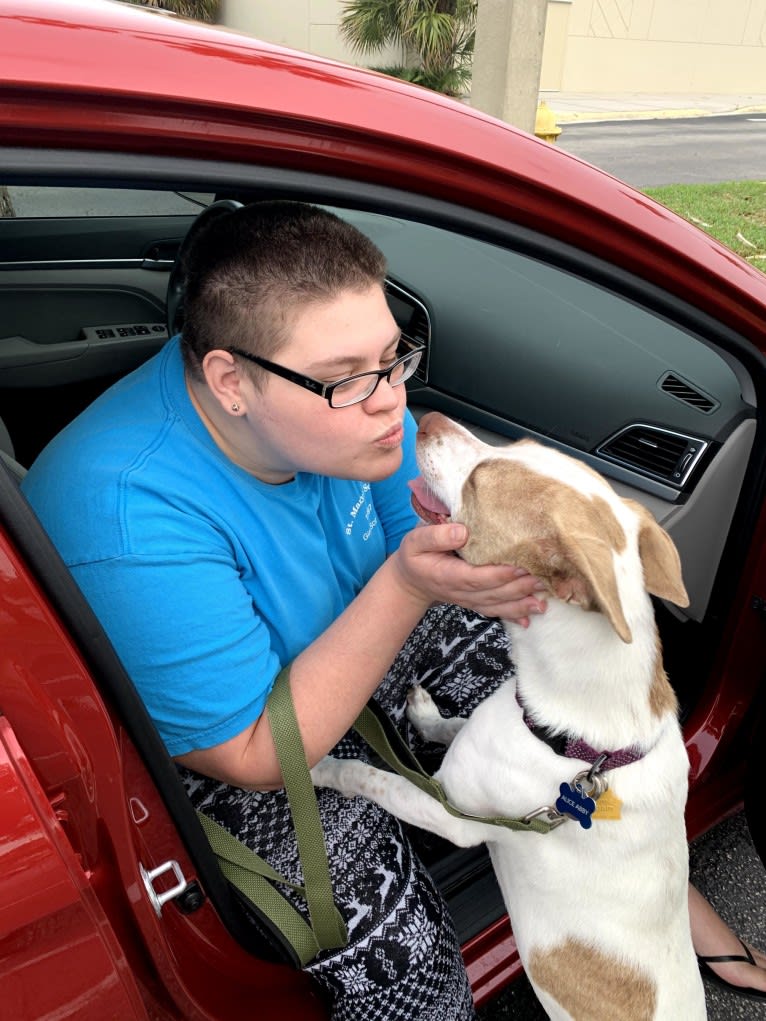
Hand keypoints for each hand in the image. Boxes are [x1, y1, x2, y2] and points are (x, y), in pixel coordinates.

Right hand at [392, 522, 546, 625]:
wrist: (411, 582)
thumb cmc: (415, 557)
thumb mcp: (415, 541)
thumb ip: (435, 536)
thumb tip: (463, 532)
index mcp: (448, 575)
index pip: (477, 577)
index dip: (500, 574)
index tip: (521, 566)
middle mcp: (461, 592)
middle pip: (494, 592)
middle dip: (519, 587)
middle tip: (543, 578)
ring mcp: (469, 600)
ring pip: (498, 605)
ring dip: (521, 603)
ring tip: (543, 599)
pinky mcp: (475, 603)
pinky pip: (496, 611)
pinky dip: (514, 615)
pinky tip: (531, 617)